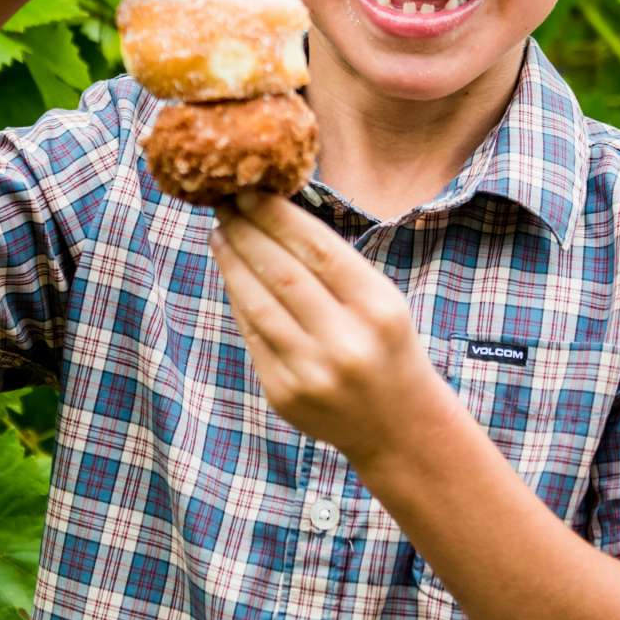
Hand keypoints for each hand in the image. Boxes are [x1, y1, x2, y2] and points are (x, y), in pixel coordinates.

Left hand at [207, 190, 445, 465]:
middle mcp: (345, 341)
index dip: (278, 217)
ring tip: (220, 234)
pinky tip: (231, 275)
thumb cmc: (387, 348)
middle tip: (224, 204)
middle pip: (282, 273)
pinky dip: (238, 301)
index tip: (250, 192)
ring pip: (258, 304)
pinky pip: (252, 336)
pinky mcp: (284, 394)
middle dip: (247, 232)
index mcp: (377, 308)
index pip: (318, 249)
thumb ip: (337, 267)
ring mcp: (311, 372)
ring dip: (232, 263)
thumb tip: (275, 217)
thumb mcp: (382, 301)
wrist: (399, 426)